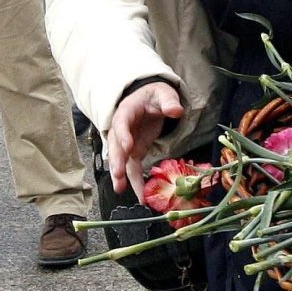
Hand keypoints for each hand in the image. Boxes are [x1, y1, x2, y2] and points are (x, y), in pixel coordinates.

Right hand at [106, 81, 183, 195]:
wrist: (149, 99)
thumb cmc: (155, 95)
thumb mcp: (163, 93)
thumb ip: (168, 101)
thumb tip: (176, 111)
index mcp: (126, 111)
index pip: (122, 123)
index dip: (123, 135)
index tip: (127, 146)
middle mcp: (121, 129)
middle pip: (115, 145)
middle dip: (117, 160)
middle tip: (118, 174)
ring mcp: (126, 142)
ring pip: (121, 160)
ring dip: (120, 175)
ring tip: (120, 189)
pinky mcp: (134, 152)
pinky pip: (132, 168)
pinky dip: (135, 182)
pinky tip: (140, 197)